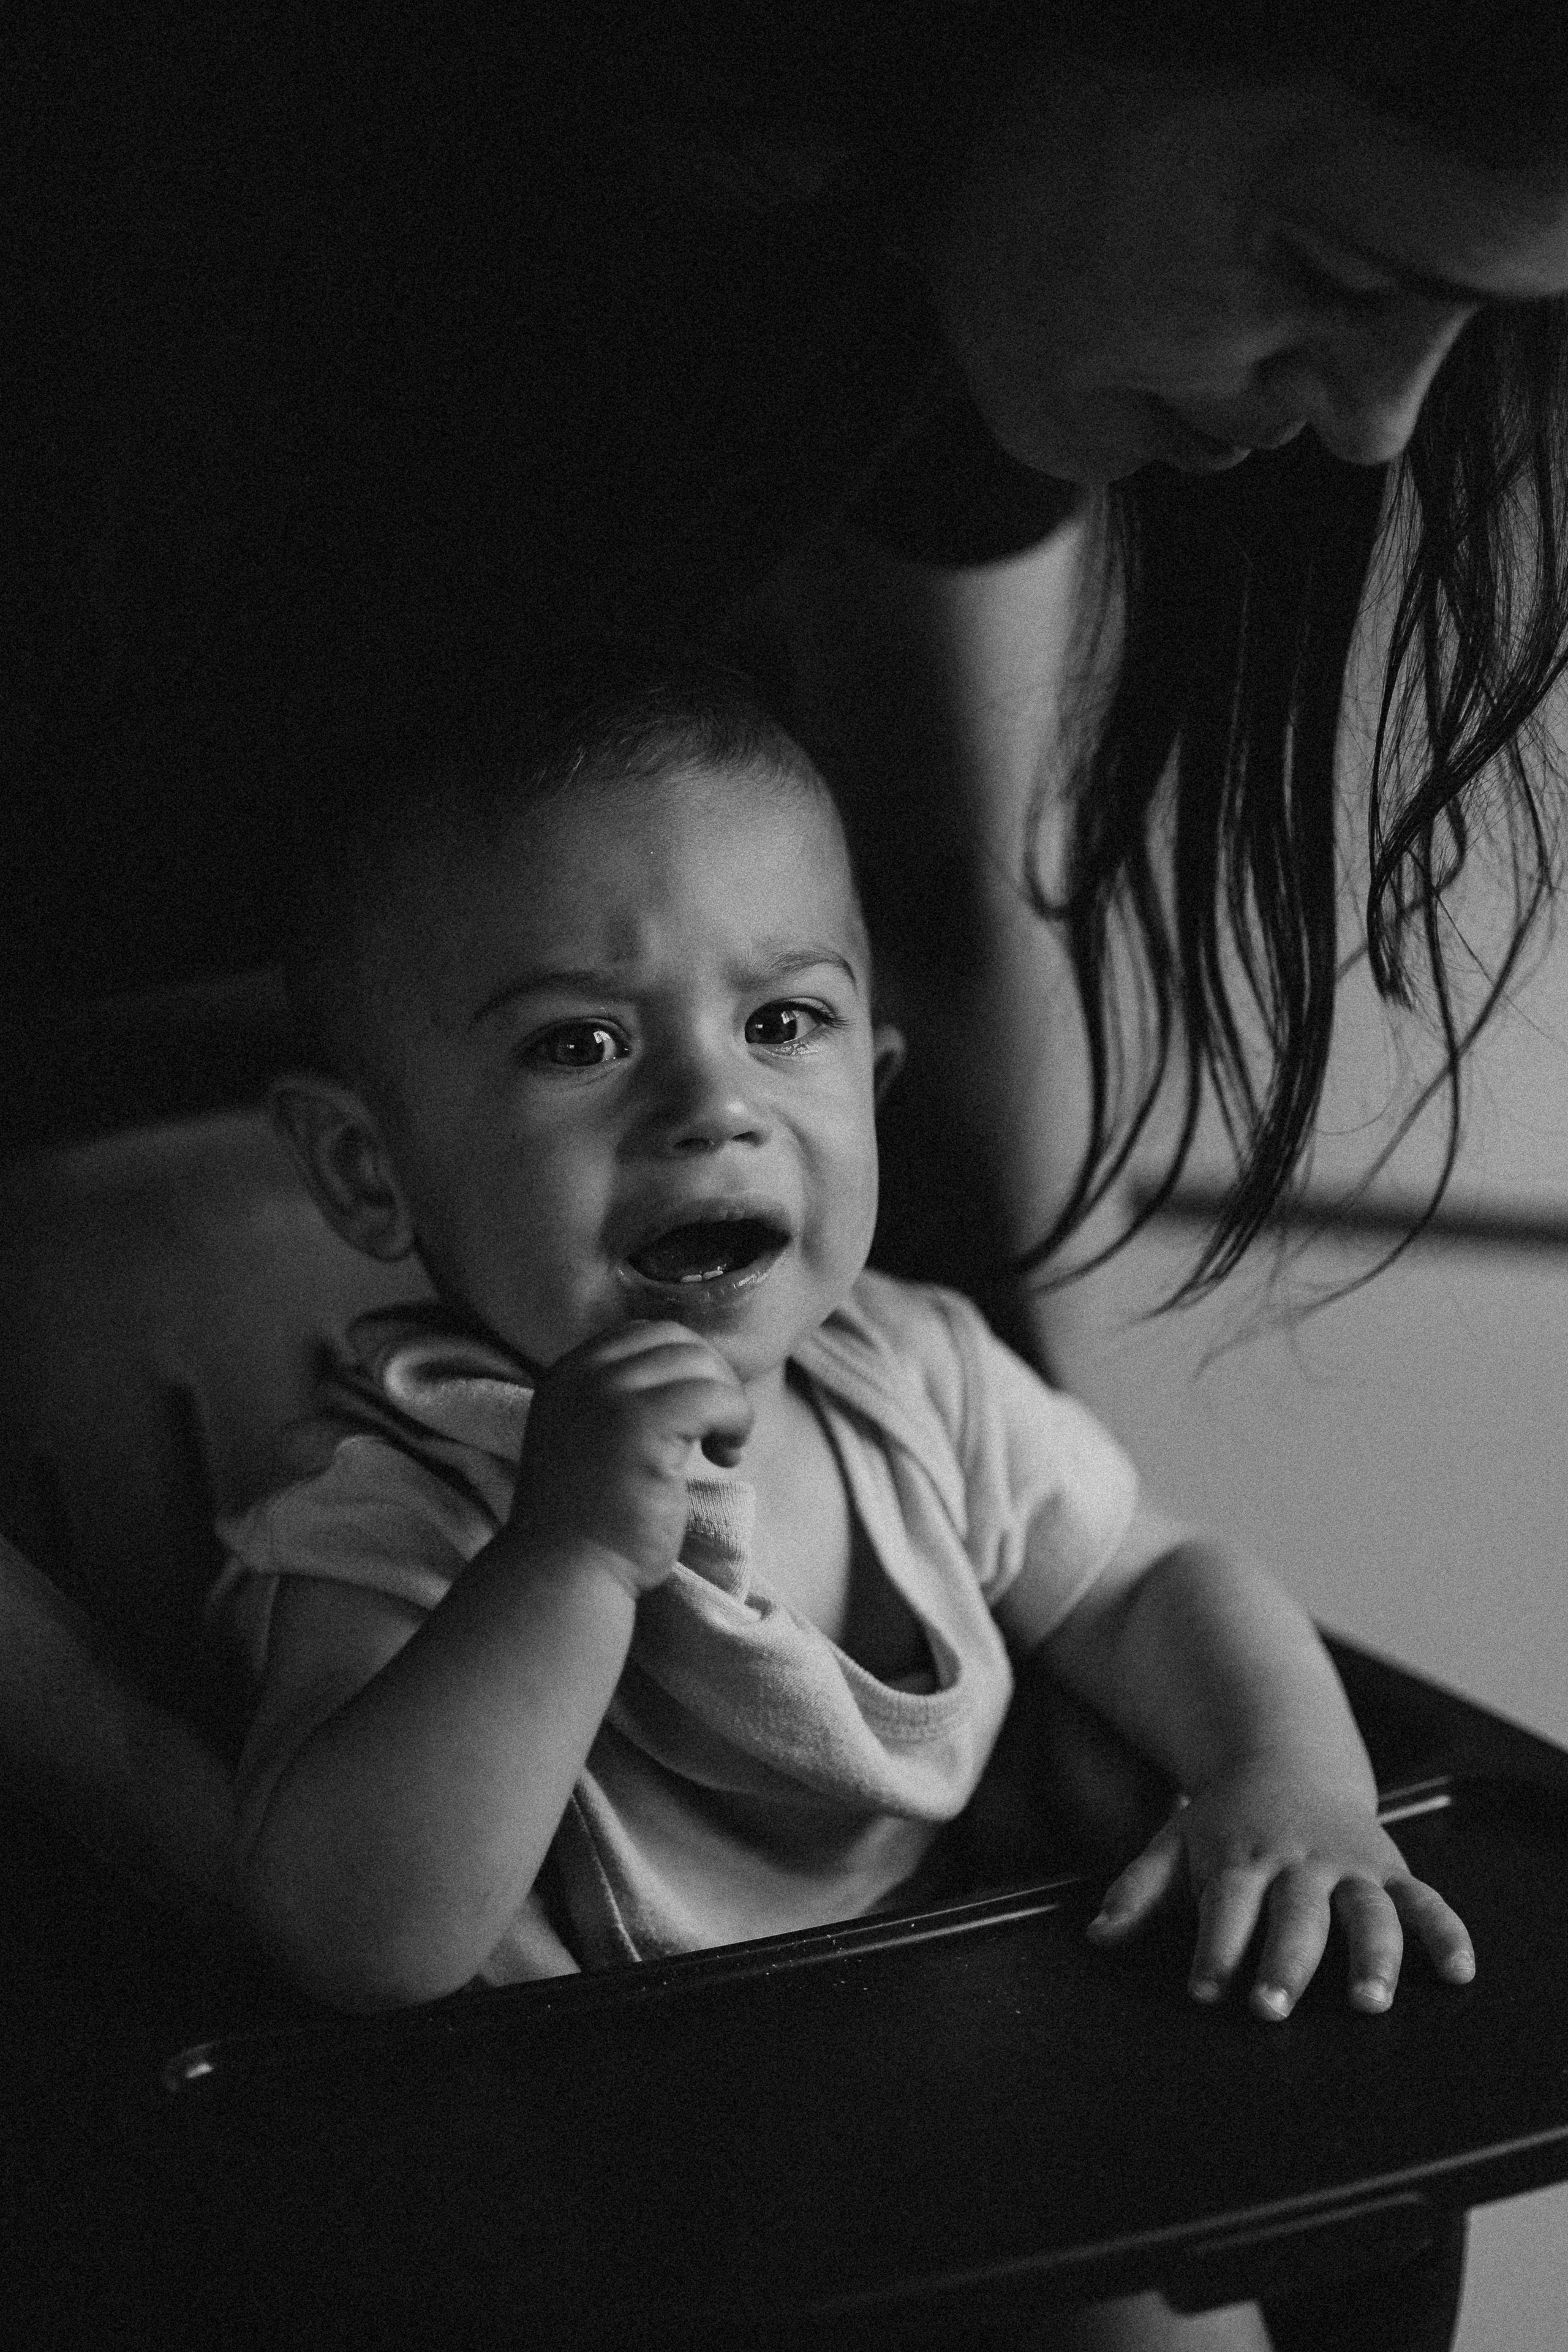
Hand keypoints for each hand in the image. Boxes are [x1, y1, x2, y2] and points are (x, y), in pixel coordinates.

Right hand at [509, 1323, 752, 1594]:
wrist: (564, 1573)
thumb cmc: (588, 1519)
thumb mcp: (589, 1438)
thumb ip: (619, 1400)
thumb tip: (691, 1373)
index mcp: (567, 1373)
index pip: (645, 1334)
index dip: (685, 1366)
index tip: (696, 1414)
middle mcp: (583, 1374)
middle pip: (676, 1341)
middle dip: (711, 1379)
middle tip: (716, 1431)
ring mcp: (609, 1396)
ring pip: (700, 1365)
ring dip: (727, 1402)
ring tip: (721, 1449)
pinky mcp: (642, 1426)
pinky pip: (717, 1397)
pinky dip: (736, 1420)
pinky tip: (725, 1457)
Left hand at [1086, 1761, 1475, 2020]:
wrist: (1283, 1755)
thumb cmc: (1224, 1820)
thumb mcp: (1173, 1842)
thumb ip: (1138, 1891)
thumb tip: (1097, 1936)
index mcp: (1241, 1856)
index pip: (1226, 1906)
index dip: (1215, 1949)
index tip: (1205, 1990)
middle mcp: (1298, 1862)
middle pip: (1295, 1915)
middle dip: (1285, 1962)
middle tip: (1272, 2007)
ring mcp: (1349, 1864)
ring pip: (1367, 1911)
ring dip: (1371, 1956)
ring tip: (1368, 2001)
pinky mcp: (1390, 1868)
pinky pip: (1425, 1901)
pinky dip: (1446, 1934)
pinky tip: (1457, 1973)